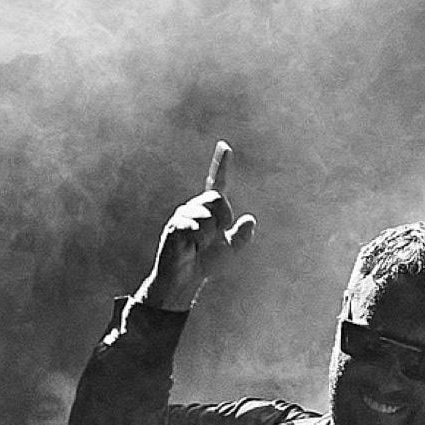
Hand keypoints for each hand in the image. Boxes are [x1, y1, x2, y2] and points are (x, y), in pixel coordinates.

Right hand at [134, 140, 257, 311]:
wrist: (187, 279)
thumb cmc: (207, 262)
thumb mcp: (231, 249)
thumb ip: (243, 235)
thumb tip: (250, 220)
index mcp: (211, 209)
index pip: (217, 182)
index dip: (221, 164)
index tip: (225, 145)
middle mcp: (196, 206)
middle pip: (218, 199)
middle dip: (223, 220)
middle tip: (213, 237)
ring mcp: (184, 214)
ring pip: (208, 217)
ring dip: (209, 236)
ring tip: (199, 245)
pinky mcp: (174, 225)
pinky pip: (196, 228)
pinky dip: (199, 241)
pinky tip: (191, 247)